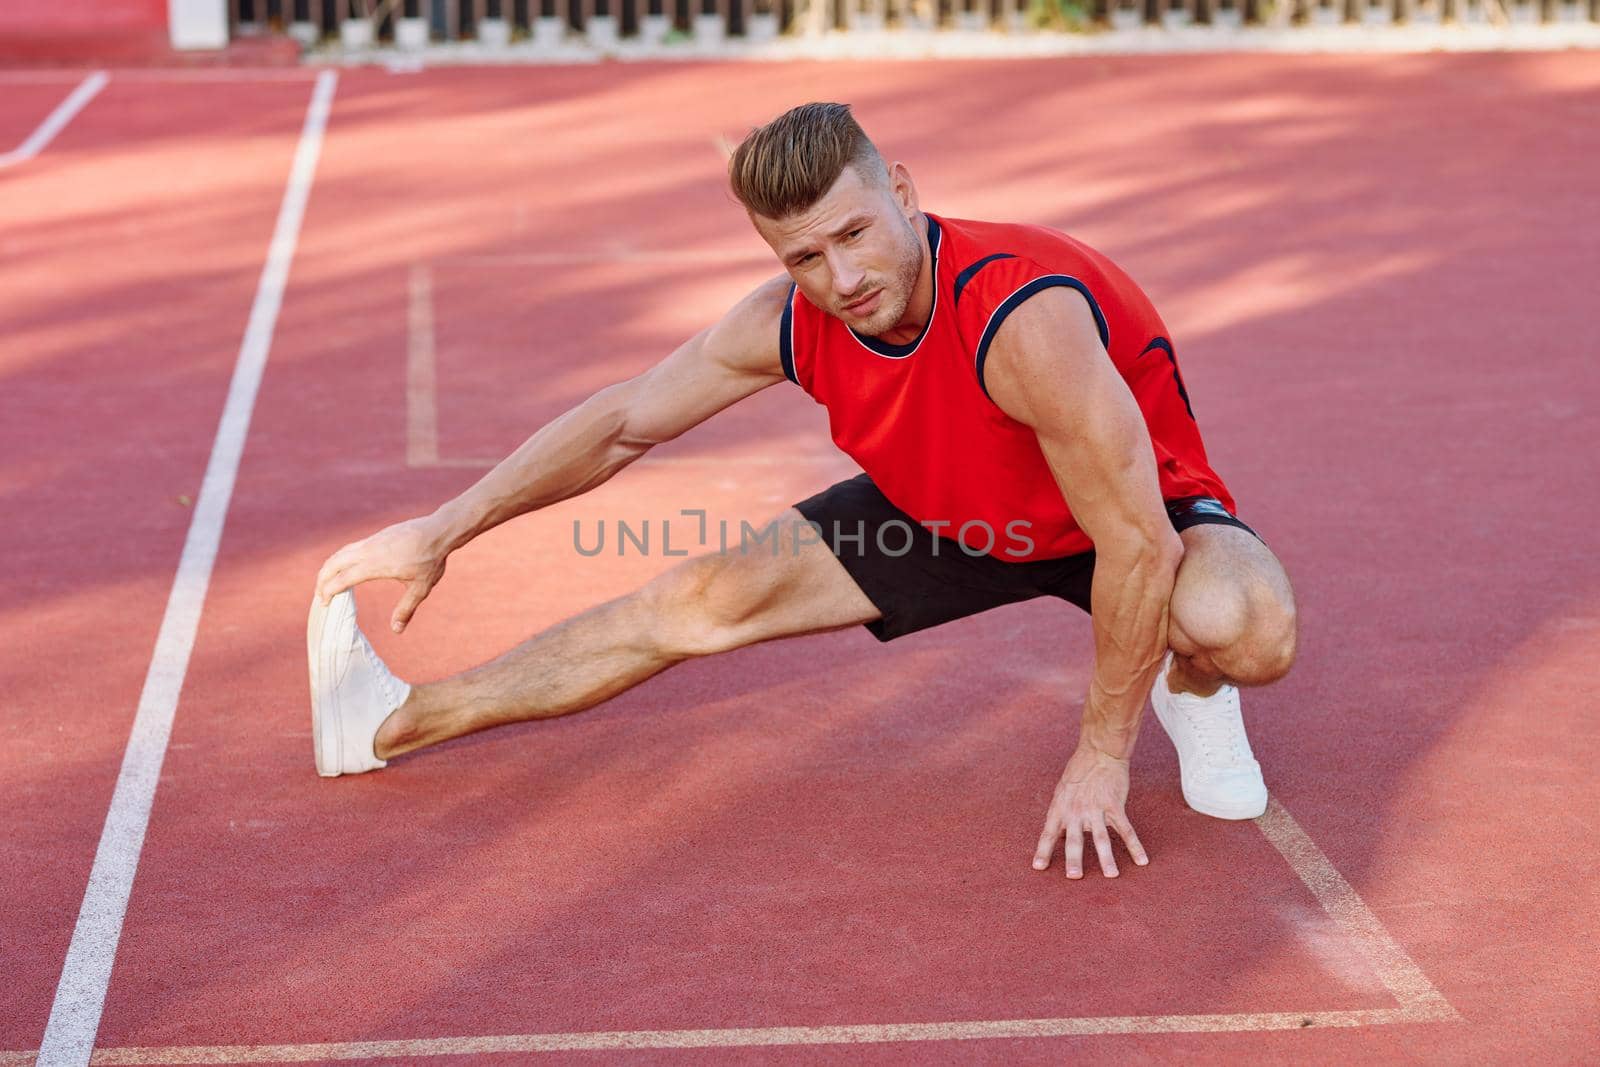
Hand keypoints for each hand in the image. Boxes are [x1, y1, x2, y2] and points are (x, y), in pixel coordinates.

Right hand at [314, 515, 449, 632]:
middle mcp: (369, 550)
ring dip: (329, 567)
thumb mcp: (421, 588)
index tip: (324, 603)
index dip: (329, 590)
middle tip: (319, 595)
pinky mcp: (377, 536)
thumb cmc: (431, 560)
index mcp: (376, 565)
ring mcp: (372, 541)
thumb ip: (406, 609)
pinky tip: (344, 566)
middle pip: (334, 563)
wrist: (439, 530)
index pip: (343, 578)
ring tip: (326, 581)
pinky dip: (340, 558)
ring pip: (341, 552)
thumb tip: (397, 631)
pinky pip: (351, 547)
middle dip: (322, 579)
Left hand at [1032, 745, 1148, 878]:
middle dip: (1074, 859)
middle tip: (1074, 877)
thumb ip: (1061, 814)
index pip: (1049, 832)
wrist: (1100, 752)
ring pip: (1101, 837)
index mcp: (1061, 808)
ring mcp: (1096, 809)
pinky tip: (1141, 860)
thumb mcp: (1062, 792)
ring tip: (1111, 875)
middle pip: (1074, 839)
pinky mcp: (1114, 806)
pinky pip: (1126, 829)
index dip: (1043, 850)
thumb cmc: (1079, 772)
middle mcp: (1077, 811)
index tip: (1038, 867)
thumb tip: (1057, 835)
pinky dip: (1134, 846)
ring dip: (1106, 858)